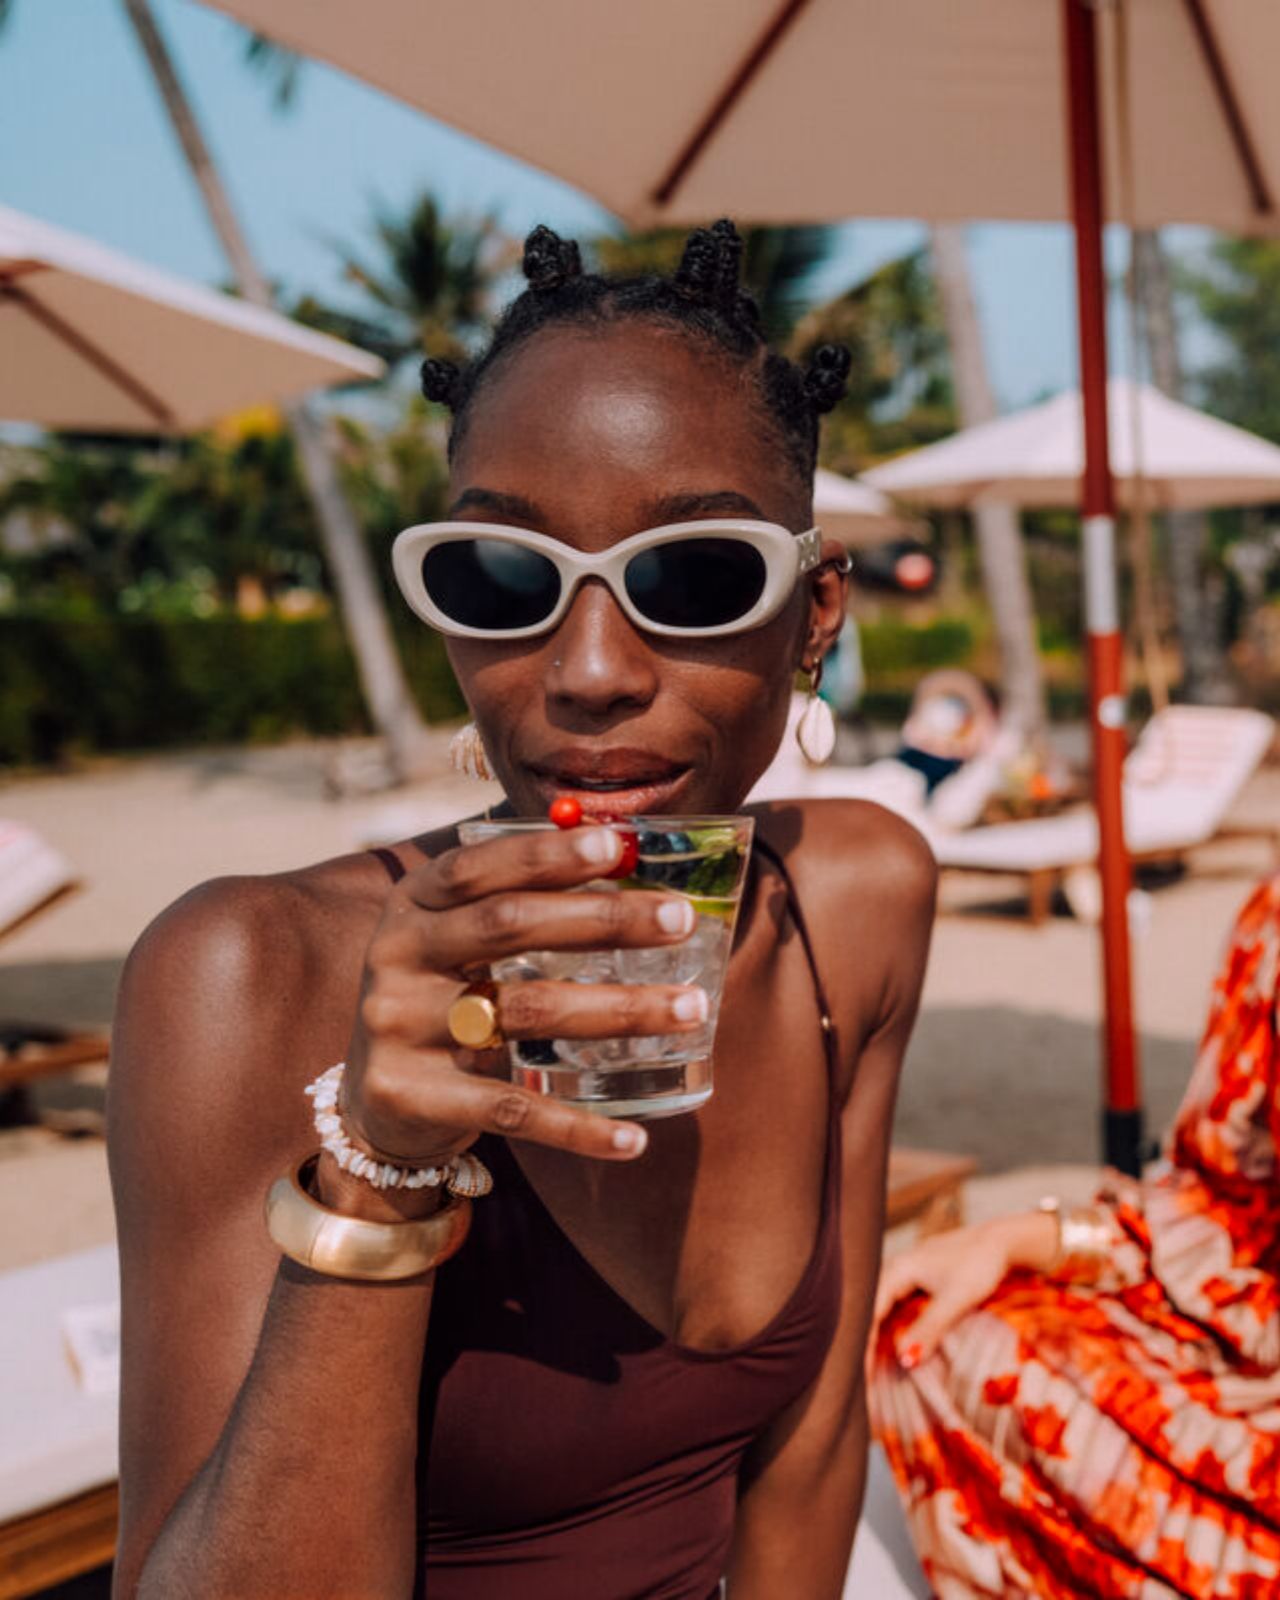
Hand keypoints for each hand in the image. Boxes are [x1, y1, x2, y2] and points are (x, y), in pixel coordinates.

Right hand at [341, 823, 703, 1168]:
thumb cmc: (447, 996)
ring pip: (525, 1012)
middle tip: (680, 920)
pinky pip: (511, 1112)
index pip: (478, 867)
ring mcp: (399, 1027)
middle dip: (603, 920)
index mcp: (412, 904)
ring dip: (619, 1011)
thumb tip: (626, 854)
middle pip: (507, 926)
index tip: (621, 845)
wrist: (378, 1104)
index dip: (547, 854)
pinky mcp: (412, 1096)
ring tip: (691, 1008)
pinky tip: (634, 1139)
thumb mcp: (460, 938)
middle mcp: (397, 956)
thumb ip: (522, 898)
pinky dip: (577, 1128)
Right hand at [873, 1211, 1056, 1367]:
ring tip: (875, 1362)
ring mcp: (908, 1270)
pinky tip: (897, 1340)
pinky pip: (898, 1303)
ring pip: (884, 1306)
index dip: (862, 1342)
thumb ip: (929, 1329)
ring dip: (879, 1332)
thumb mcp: (955, 1300)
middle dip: (865, 1339)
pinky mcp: (920, 1276)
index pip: (868, 1312)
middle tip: (864, 1374)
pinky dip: (894, 1324)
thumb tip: (905, 1360)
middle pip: (871, 1308)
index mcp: (897, 1269)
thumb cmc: (979, 1265)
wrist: (1003, 1240)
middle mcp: (897, 1267)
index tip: (861, 1373)